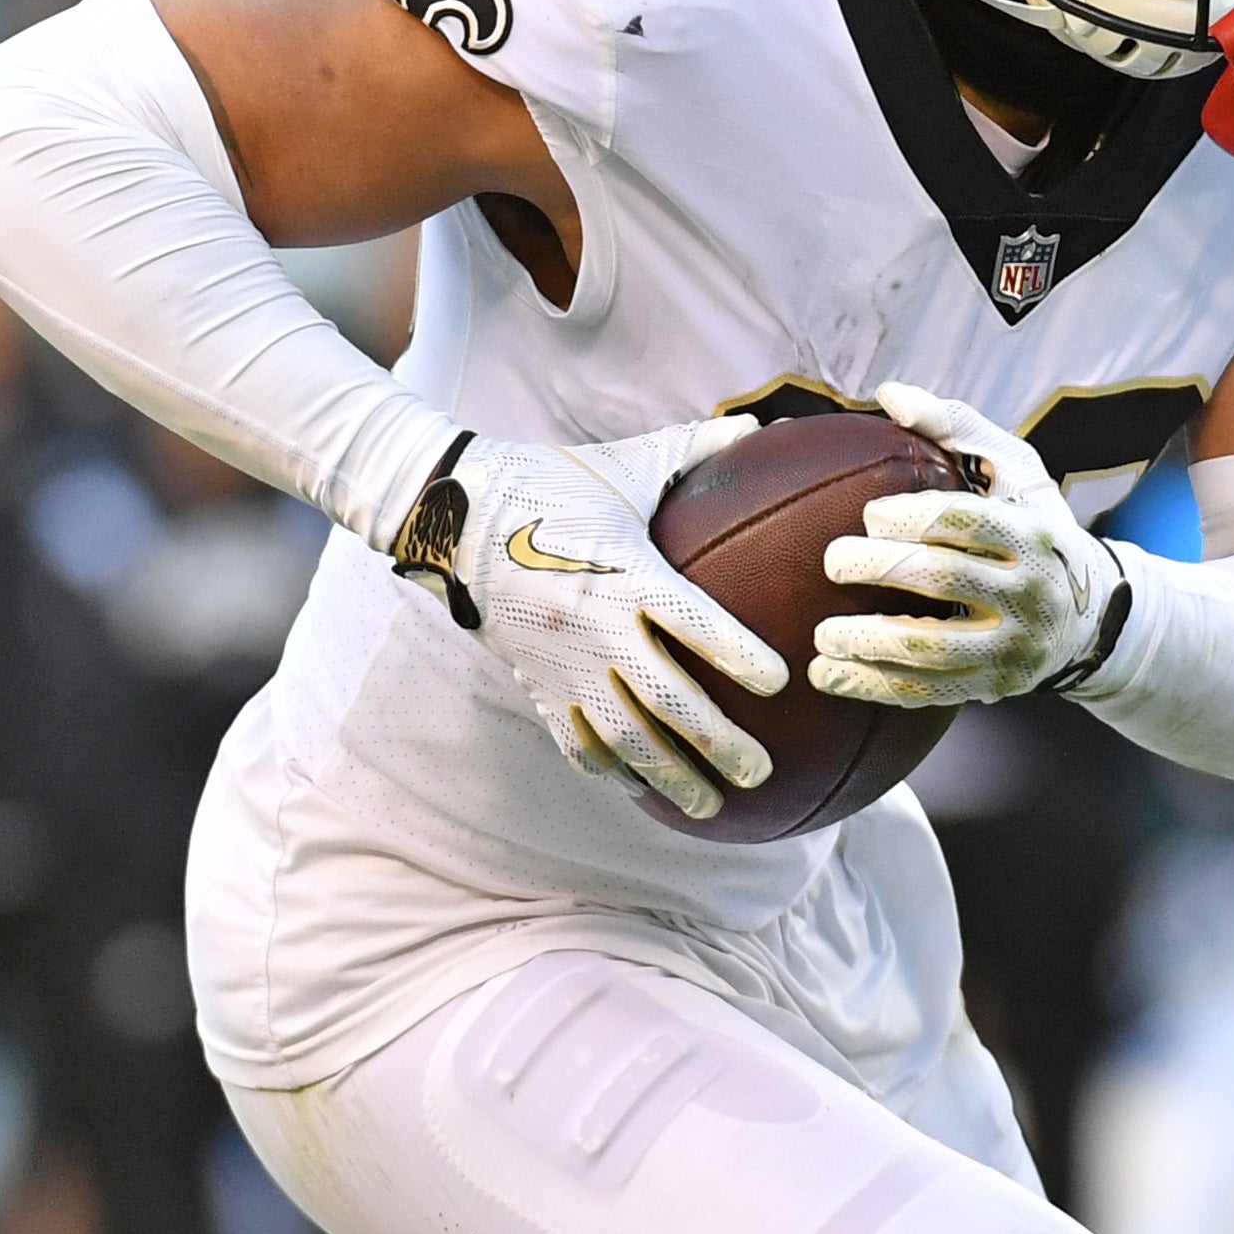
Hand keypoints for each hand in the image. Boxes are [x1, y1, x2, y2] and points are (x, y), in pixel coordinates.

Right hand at [391, 420, 786, 819]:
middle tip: (760, 773)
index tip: (780, 684)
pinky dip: (610, 769)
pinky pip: (574, 739)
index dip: (738, 655)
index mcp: (625, 571)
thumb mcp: (623, 465)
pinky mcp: (535, 681)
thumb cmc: (550, 483)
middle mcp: (595, 626)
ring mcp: (562, 662)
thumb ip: (696, 450)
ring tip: (712, 807)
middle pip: (667, 699)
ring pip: (624, 735)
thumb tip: (764, 426)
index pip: (693, 622)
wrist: (453, 516)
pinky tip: (640, 788)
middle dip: (718, 743)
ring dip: (670, 776)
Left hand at [810, 382, 1127, 707]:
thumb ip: (957, 427)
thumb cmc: (1029, 525)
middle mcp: (1030, 591)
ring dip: (869, 642)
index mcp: (1033, 532)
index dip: (915, 516)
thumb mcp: (1013, 470)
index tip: (870, 515)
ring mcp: (1013, 646)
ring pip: (934, 648)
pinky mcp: (993, 685)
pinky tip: (829, 677)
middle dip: (881, 570)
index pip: (969, 521)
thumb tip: (890, 395)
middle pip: (945, 580)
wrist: (1090, 615)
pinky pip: (928, 692)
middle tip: (832, 562)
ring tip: (820, 635)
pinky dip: (874, 686)